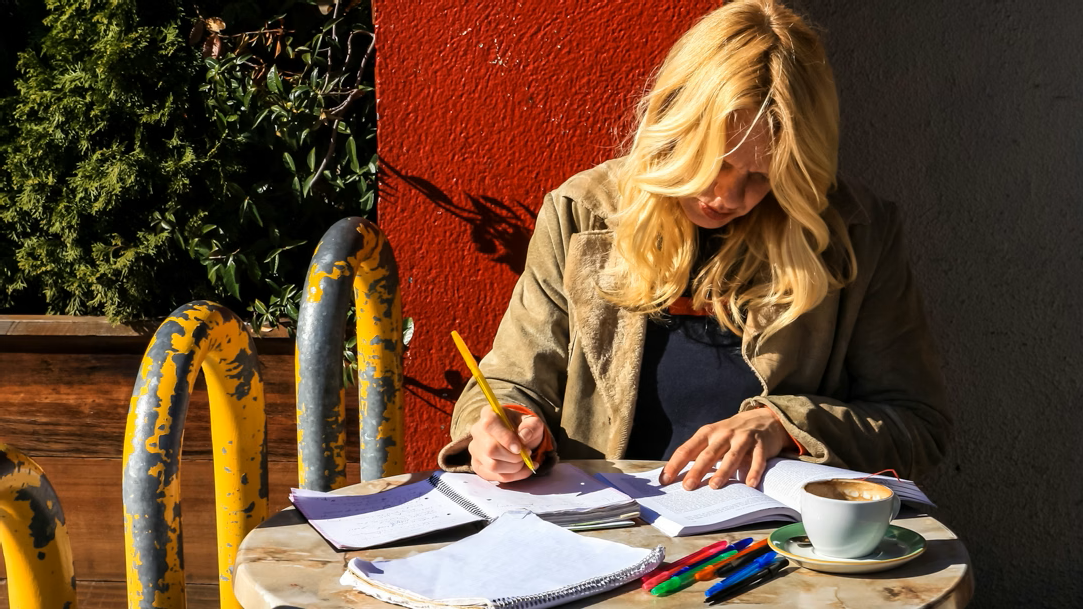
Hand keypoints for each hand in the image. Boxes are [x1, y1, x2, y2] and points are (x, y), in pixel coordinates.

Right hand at [467, 407, 544, 482]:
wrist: (518, 437)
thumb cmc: (523, 427)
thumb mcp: (532, 422)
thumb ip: (531, 426)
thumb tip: (524, 436)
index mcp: (488, 414)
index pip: (489, 425)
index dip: (505, 438)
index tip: (519, 448)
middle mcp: (477, 431)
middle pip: (490, 449)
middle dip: (513, 457)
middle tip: (526, 453)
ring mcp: (475, 450)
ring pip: (492, 466)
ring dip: (514, 467)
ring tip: (524, 460)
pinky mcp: (477, 465)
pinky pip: (494, 476)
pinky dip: (512, 476)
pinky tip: (523, 469)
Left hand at [660, 408, 789, 489]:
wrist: (764, 418)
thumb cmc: (732, 433)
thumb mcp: (714, 437)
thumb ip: (699, 453)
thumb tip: (678, 476)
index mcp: (707, 433)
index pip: (687, 449)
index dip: (675, 464)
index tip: (665, 480)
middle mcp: (724, 434)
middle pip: (708, 454)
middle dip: (697, 470)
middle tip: (687, 487)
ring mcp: (743, 438)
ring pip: (732, 456)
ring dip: (723, 471)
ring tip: (715, 486)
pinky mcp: (761, 445)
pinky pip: (757, 459)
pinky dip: (753, 472)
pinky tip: (749, 484)